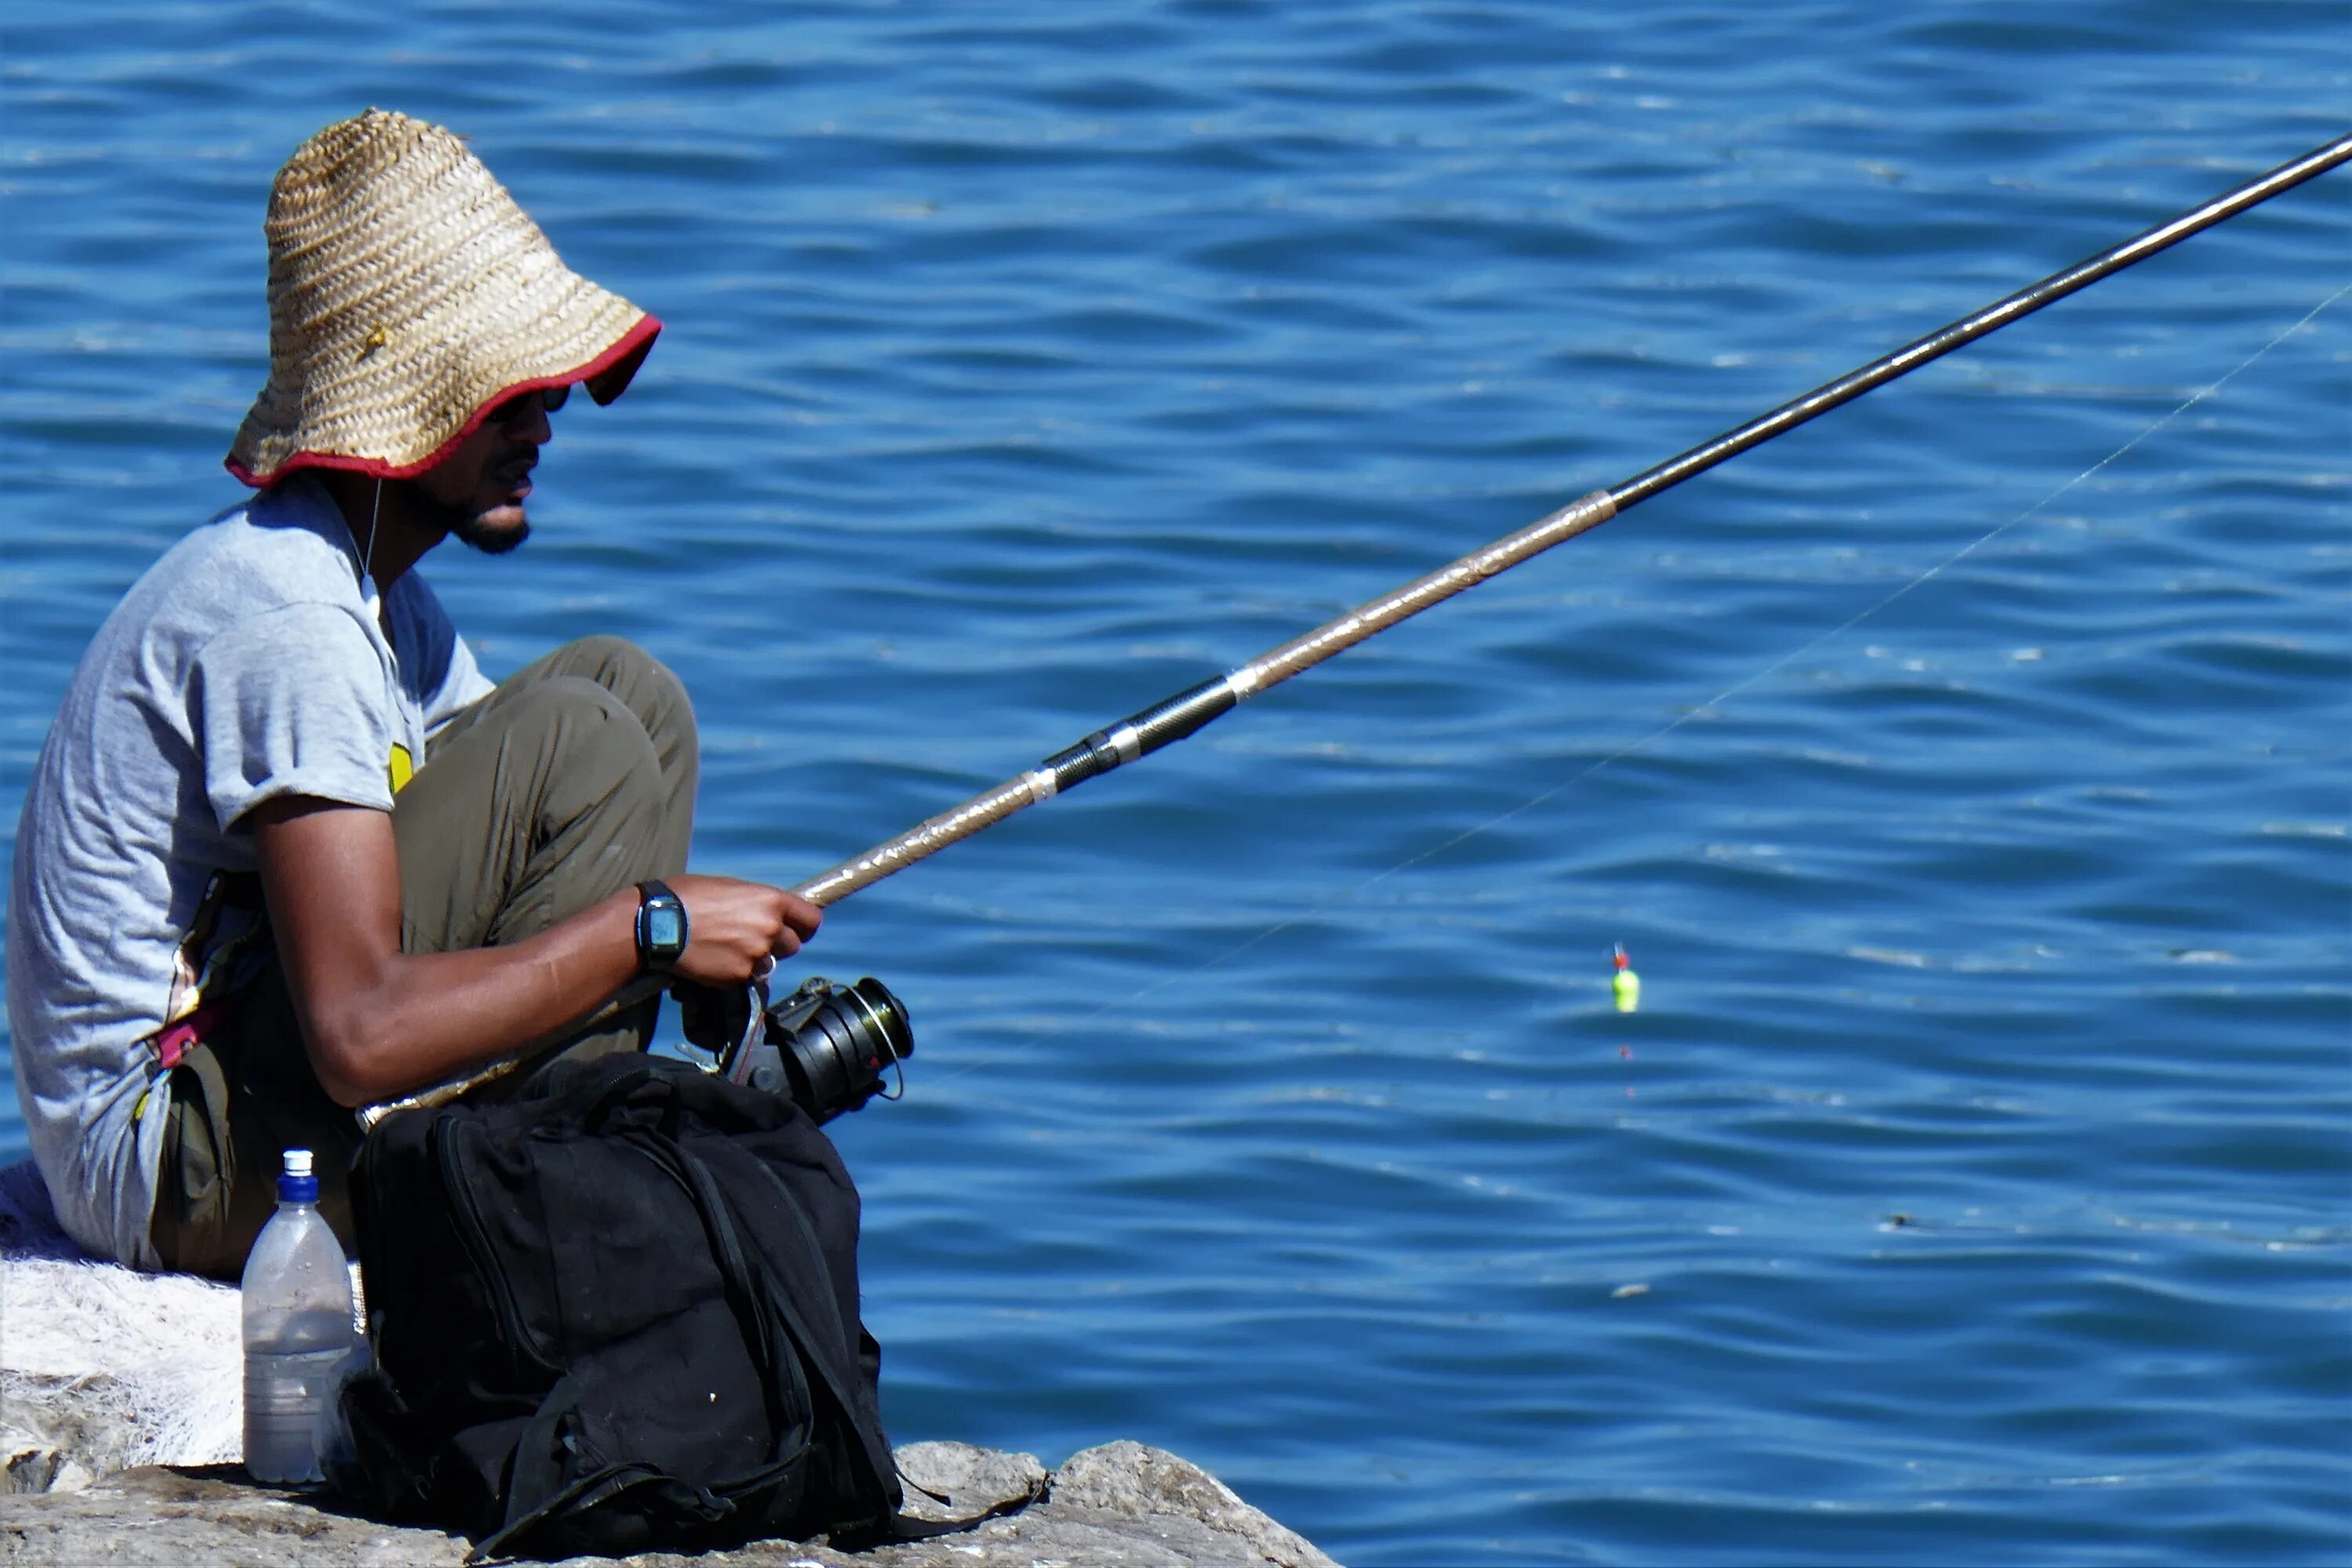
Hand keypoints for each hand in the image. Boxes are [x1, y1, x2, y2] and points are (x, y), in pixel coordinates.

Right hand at [664, 874, 820, 986]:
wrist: (658, 924)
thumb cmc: (688, 897)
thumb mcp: (730, 888)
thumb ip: (757, 903)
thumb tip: (771, 913)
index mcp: (771, 901)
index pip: (812, 920)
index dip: (805, 926)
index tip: (797, 930)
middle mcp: (770, 928)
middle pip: (793, 945)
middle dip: (777, 944)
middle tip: (751, 939)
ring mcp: (756, 954)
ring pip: (769, 963)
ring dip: (756, 959)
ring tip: (728, 948)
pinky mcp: (739, 976)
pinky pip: (747, 976)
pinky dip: (735, 971)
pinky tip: (715, 959)